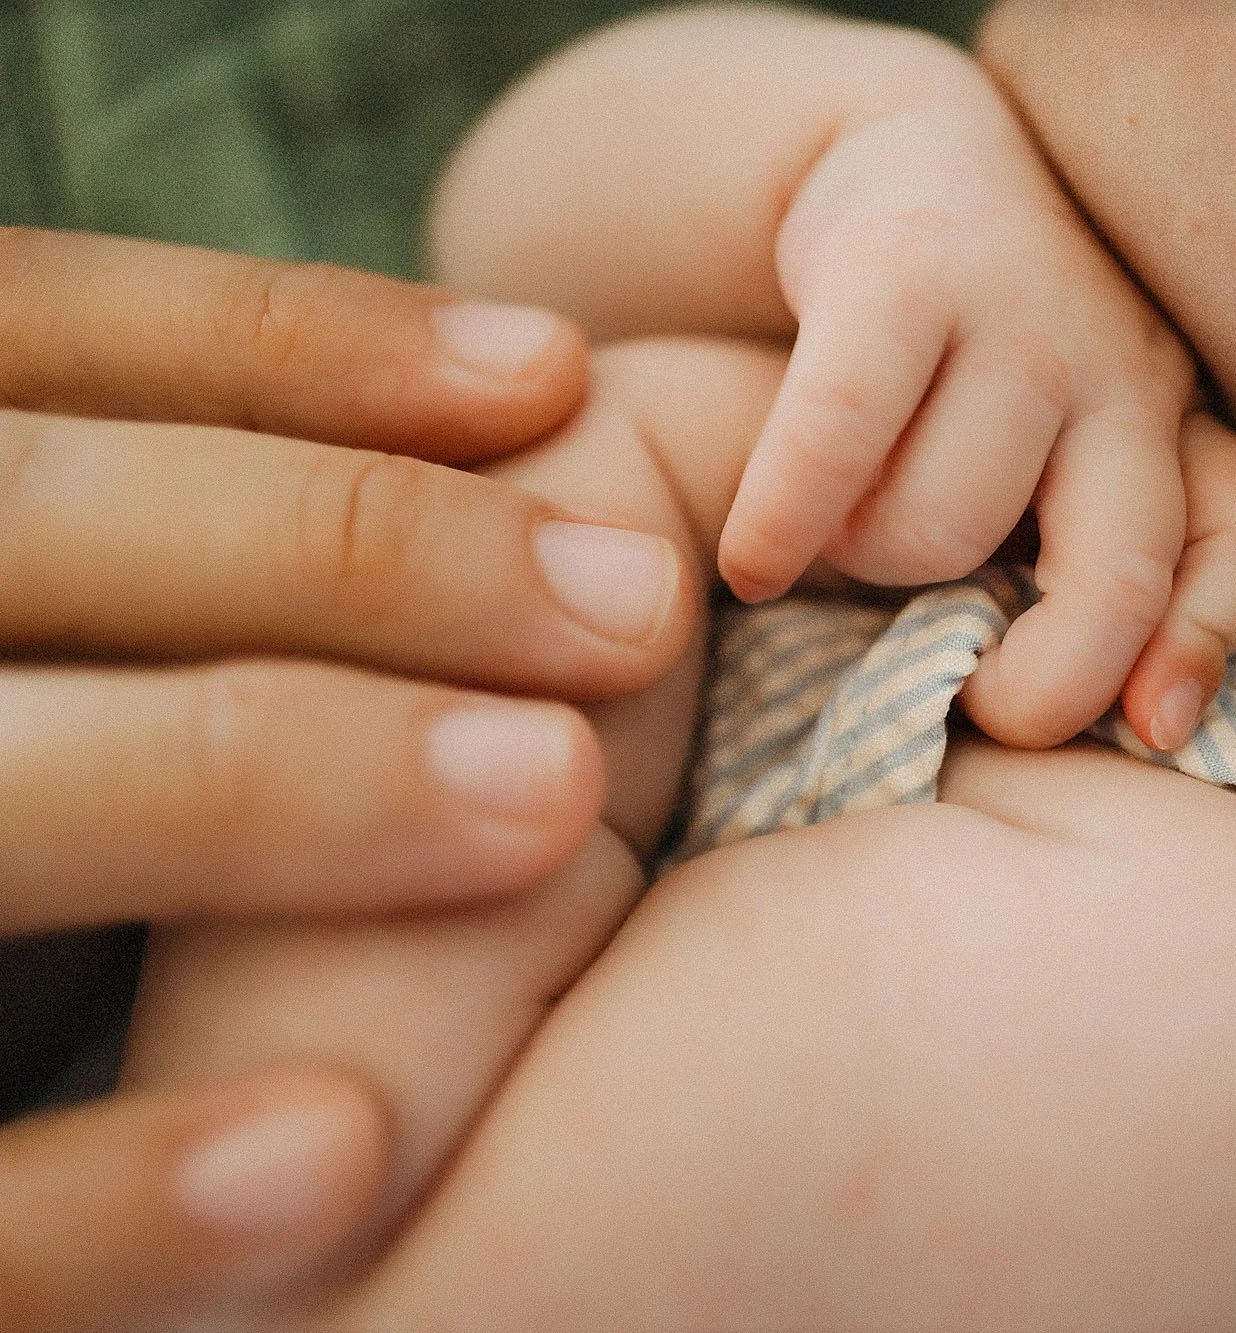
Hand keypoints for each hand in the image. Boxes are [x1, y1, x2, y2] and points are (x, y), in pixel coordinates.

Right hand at [0, 227, 695, 1329]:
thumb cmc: (43, 809)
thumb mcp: (81, 640)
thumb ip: (205, 541)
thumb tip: (531, 391)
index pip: (33, 350)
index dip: (282, 349)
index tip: (555, 373)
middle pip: (25, 528)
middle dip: (338, 546)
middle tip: (638, 608)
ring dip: (263, 782)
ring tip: (556, 797)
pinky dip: (120, 1187)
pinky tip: (346, 1147)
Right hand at [717, 86, 1235, 749]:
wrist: (906, 165)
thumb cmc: (981, 371)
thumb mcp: (1067, 462)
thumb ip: (1099, 570)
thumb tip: (1139, 726)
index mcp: (1180, 427)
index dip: (1207, 644)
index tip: (1154, 728)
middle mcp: (1129, 369)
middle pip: (1124, 567)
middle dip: (1052, 673)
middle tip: (974, 702)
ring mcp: (1025, 314)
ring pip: (947, 524)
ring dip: (872, 565)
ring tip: (842, 539)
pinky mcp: (907, 270)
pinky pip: (841, 438)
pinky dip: (787, 521)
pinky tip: (751, 562)